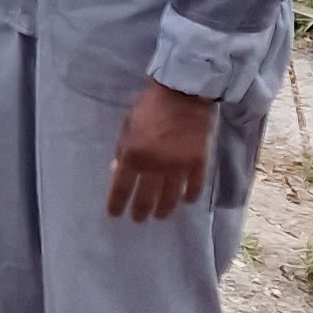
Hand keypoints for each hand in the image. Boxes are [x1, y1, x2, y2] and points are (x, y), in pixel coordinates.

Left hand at [107, 79, 217, 223]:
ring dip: (163, 209)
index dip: (117, 204)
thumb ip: (122, 150)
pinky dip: (189, 196)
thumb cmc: (150, 106)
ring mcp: (178, 167)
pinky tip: (185, 201)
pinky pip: (194, 187)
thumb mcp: (127, 126)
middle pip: (146, 198)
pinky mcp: (198, 163)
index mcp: (133, 155)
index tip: (115, 215)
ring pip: (170, 198)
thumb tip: (116, 171)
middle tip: (138, 219)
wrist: (183, 93)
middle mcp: (155, 166)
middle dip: (140, 212)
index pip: (122, 187)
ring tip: (159, 215)